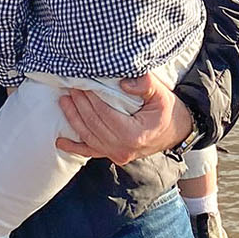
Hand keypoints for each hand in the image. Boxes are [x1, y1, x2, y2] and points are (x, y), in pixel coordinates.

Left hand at [56, 70, 195, 163]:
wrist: (178, 132)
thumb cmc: (169, 111)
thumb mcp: (161, 94)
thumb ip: (144, 85)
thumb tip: (122, 82)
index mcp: (134, 134)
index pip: (105, 114)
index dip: (91, 98)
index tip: (81, 83)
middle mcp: (123, 148)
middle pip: (94, 124)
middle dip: (79, 104)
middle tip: (70, 87)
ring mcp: (117, 154)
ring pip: (88, 136)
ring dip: (74, 118)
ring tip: (64, 100)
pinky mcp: (114, 155)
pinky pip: (91, 151)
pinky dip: (74, 147)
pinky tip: (60, 141)